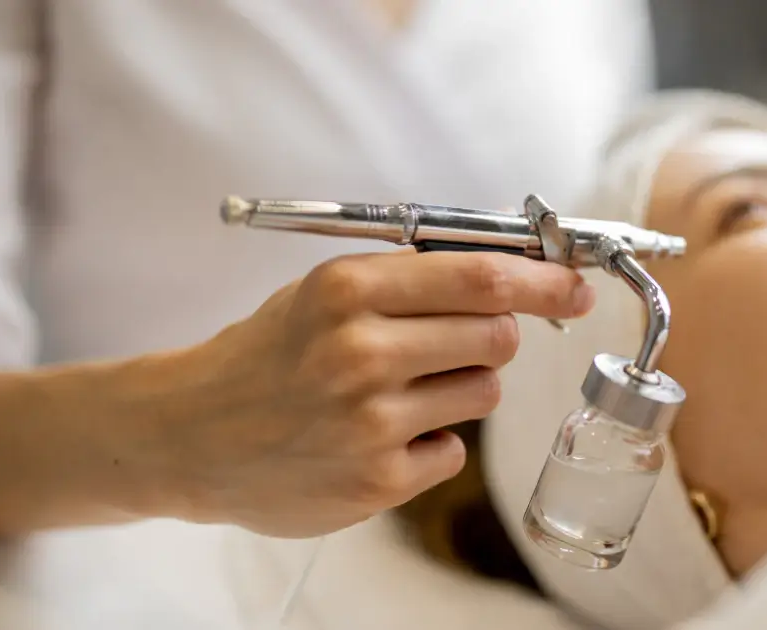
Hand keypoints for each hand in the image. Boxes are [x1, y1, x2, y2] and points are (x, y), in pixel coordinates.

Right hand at [169, 250, 593, 536]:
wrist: (191, 435)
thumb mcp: (323, 293)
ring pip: (484, 393)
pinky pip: (454, 451)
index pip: (482, 277)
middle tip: (463, 340)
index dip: (544, 279)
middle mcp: (362, 352)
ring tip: (400, 391)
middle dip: (496, 335)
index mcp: (348, 291)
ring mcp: (370, 422)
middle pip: (499, 336)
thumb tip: (511, 275)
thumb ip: (409, 281)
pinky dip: (432, 443)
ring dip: (461, 388)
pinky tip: (380, 437)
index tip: (575, 284)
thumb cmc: (267, 355)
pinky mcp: (377, 481)